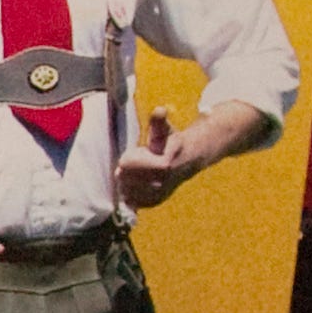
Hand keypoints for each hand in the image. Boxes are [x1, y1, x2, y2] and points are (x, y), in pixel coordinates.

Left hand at [116, 102, 266, 209]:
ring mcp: (157, 195)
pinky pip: (129, 200)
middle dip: (128, 168)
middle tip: (141, 161)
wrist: (189, 160)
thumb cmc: (172, 142)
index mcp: (161, 166)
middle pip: (122, 177)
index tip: (143, 151)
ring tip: (141, 171)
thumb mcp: (164, 130)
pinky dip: (130, 191)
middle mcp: (159, 184)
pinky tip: (140, 182)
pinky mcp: (153, 202)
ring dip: (127, 180)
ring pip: (124, 190)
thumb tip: (159, 110)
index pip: (125, 164)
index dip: (130, 156)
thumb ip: (158, 121)